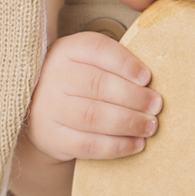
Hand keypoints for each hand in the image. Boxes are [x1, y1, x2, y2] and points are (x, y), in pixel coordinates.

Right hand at [26, 31, 162, 161]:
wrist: (39, 110)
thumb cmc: (77, 83)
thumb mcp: (88, 62)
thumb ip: (115, 66)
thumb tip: (150, 84)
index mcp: (67, 51)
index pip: (97, 50)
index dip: (125, 64)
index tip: (147, 78)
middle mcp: (54, 77)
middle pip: (97, 85)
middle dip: (133, 97)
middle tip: (155, 105)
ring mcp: (50, 108)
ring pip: (94, 116)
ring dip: (129, 123)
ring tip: (150, 126)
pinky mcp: (53, 137)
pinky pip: (89, 144)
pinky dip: (117, 146)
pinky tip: (136, 143)